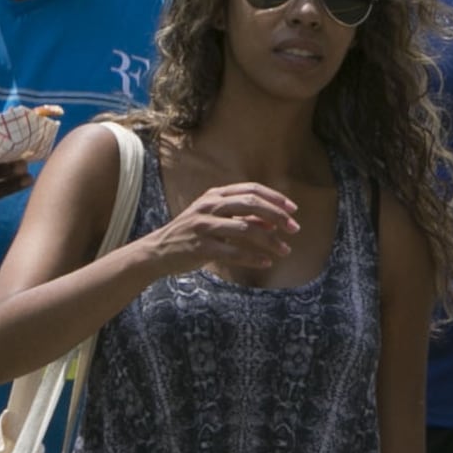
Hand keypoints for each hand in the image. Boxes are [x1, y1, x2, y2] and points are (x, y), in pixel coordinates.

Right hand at [144, 182, 300, 279]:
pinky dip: (253, 258)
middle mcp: (209, 207)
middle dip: (277, 216)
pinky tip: (265, 262)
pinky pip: (233, 253)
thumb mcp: (216, 219)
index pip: (251, 190)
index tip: (293, 210)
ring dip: (270, 241)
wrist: (158, 251)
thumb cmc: (192, 234)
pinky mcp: (200, 247)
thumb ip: (243, 218)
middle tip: (294, 229)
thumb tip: (274, 221)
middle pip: (251, 204)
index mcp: (215, 195)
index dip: (275, 198)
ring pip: (245, 230)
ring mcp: (203, 226)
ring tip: (285, 251)